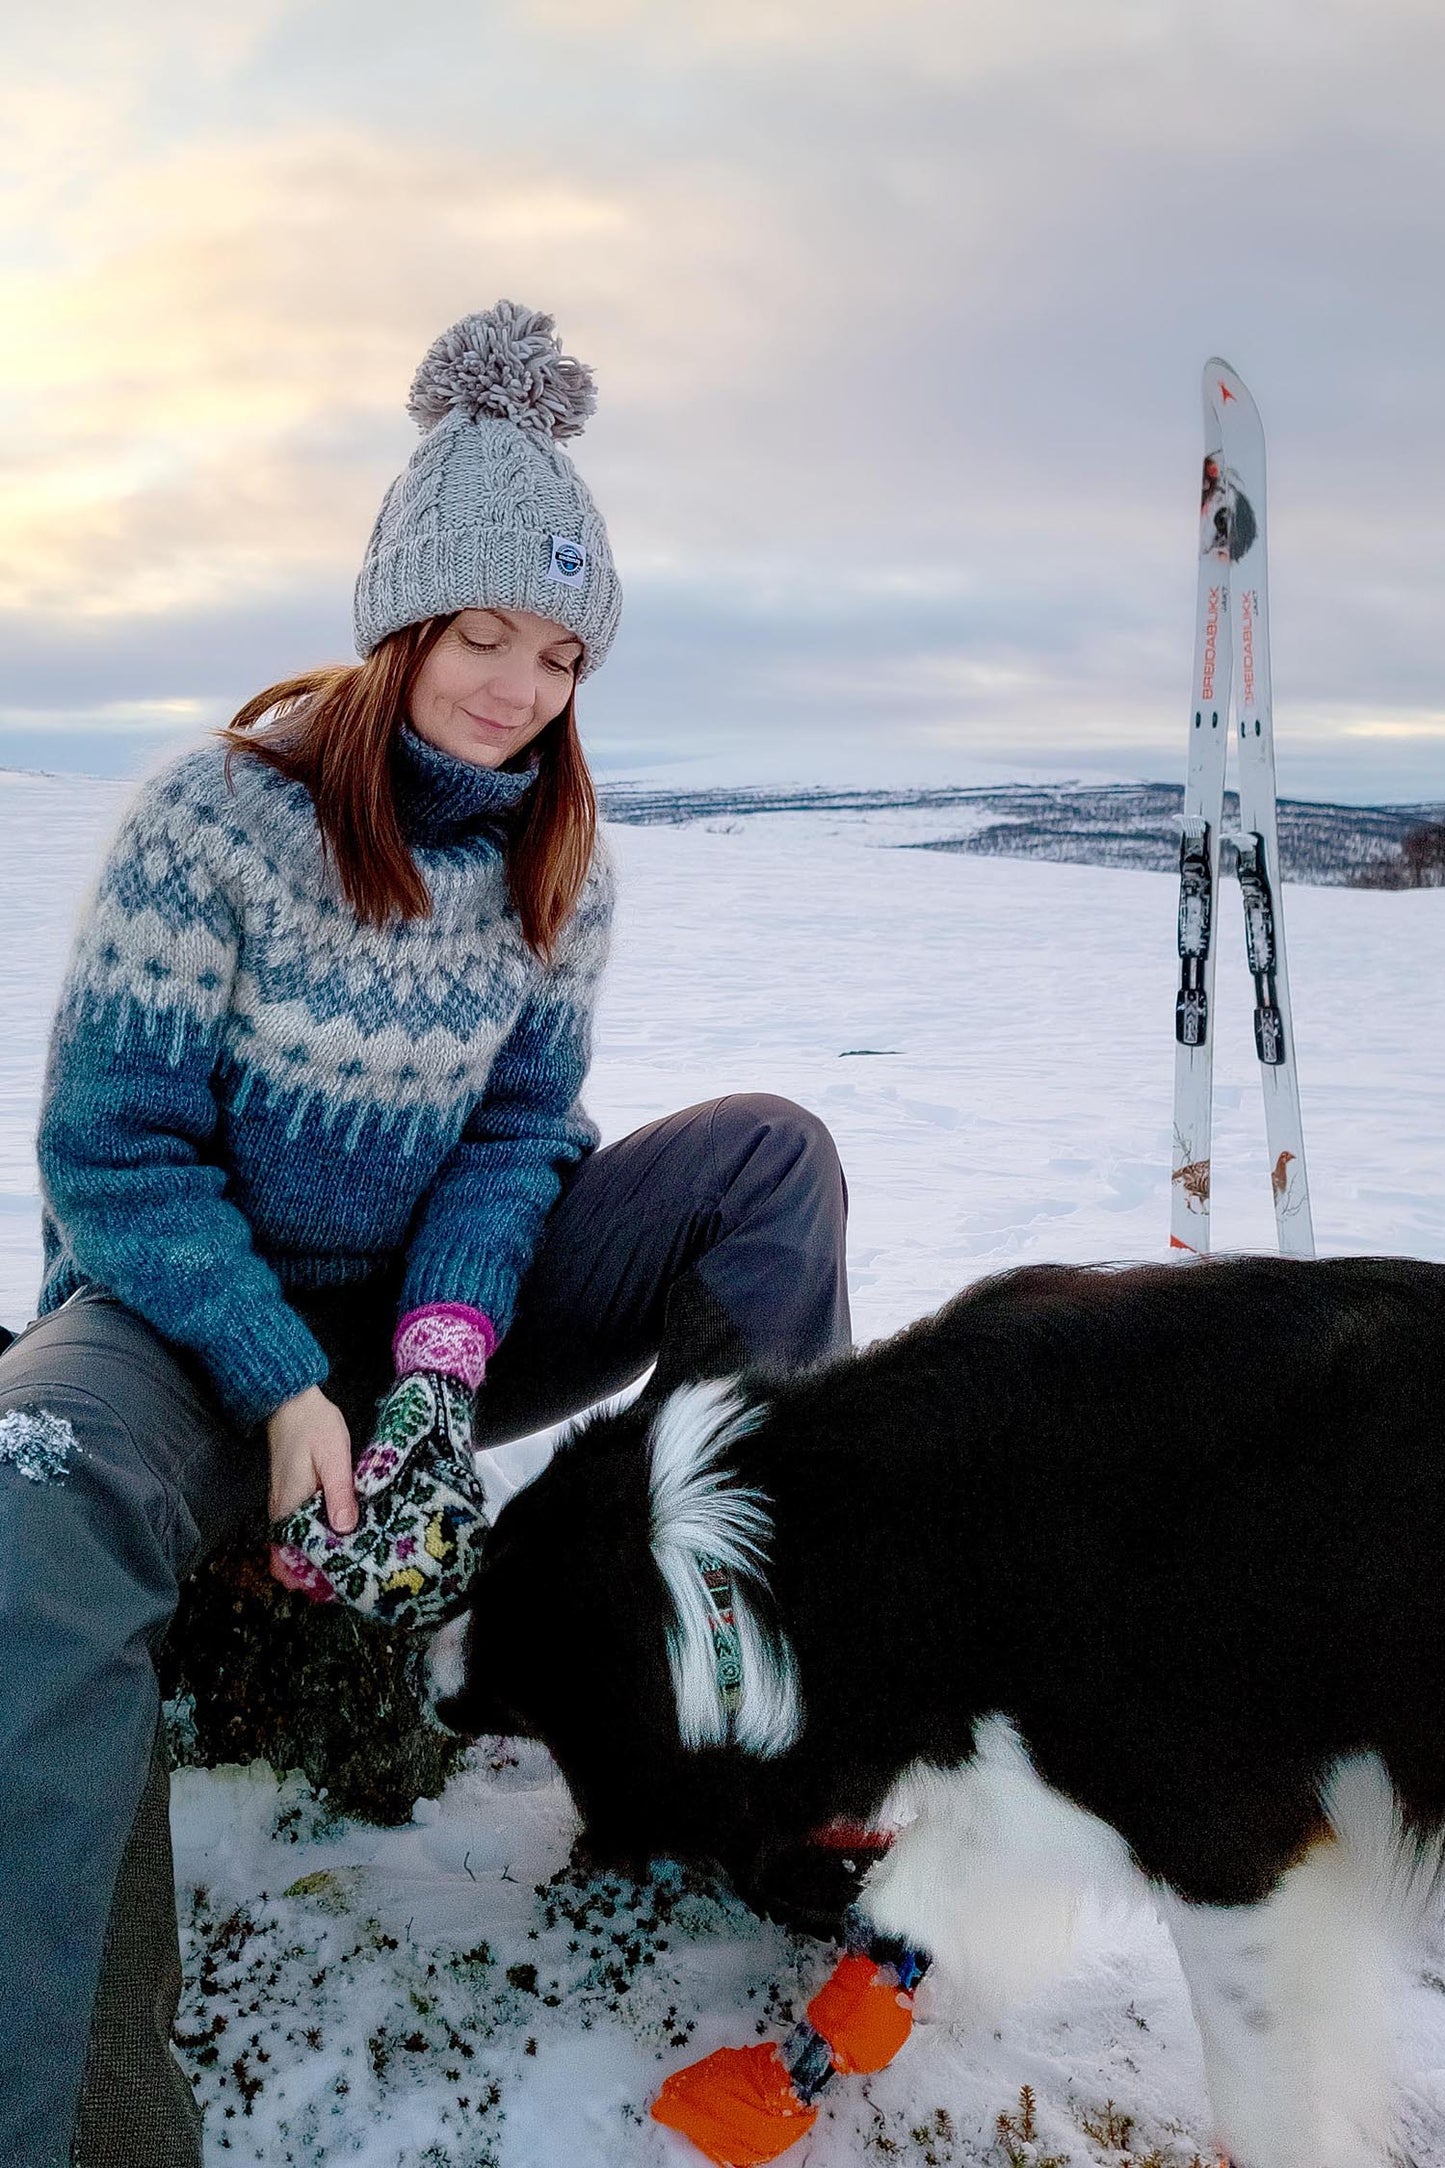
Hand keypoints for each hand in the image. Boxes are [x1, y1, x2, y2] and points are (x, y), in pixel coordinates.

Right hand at [270, 1371, 488, 1625]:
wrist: (292, 1401)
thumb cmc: (314, 1427)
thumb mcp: (334, 1458)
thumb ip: (339, 1494)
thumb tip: (345, 1530)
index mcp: (290, 1509)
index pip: (287, 1561)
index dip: (306, 1579)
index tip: (336, 1587)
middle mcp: (283, 1513)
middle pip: (295, 1557)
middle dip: (319, 1570)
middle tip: (358, 1574)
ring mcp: (286, 1505)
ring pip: (300, 1542)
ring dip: (322, 1552)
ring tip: (358, 1558)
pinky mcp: (293, 1495)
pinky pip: (303, 1526)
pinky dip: (320, 1535)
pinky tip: (347, 1533)